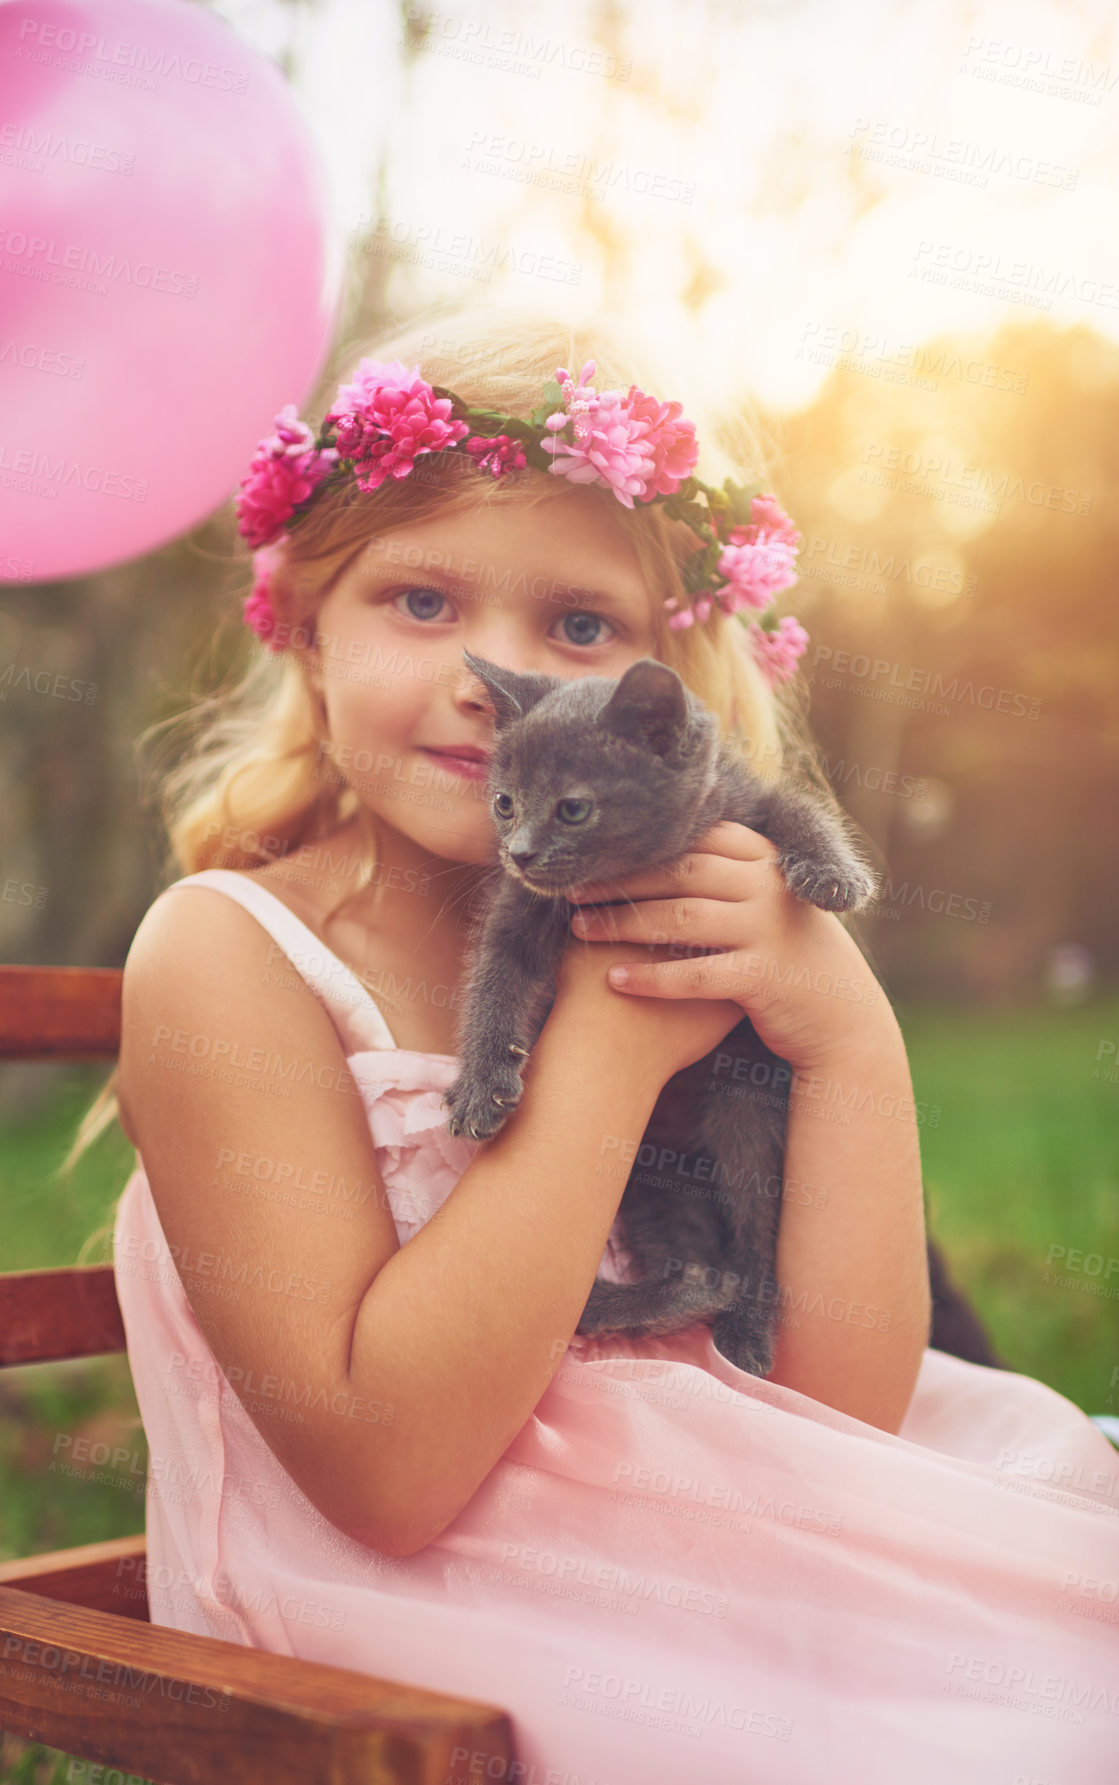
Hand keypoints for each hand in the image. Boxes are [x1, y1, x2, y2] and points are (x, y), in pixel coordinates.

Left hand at [567, 820, 890, 1071]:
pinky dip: (650, 977)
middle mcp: (770, 887)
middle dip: (621, 879)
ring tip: (578, 930)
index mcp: (769, 861)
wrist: (845, 1021)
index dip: (644, 843)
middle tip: (571, 890)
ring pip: (680, 918)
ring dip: (623, 922)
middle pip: (680, 871)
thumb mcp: (772, 904)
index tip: (596, 852)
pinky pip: (694, 974)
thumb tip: (661, 851)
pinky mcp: (764, 977)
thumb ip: (730, 875)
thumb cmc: (795, 958)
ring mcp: (769, 930)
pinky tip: (613, 978)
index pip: (697, 837)